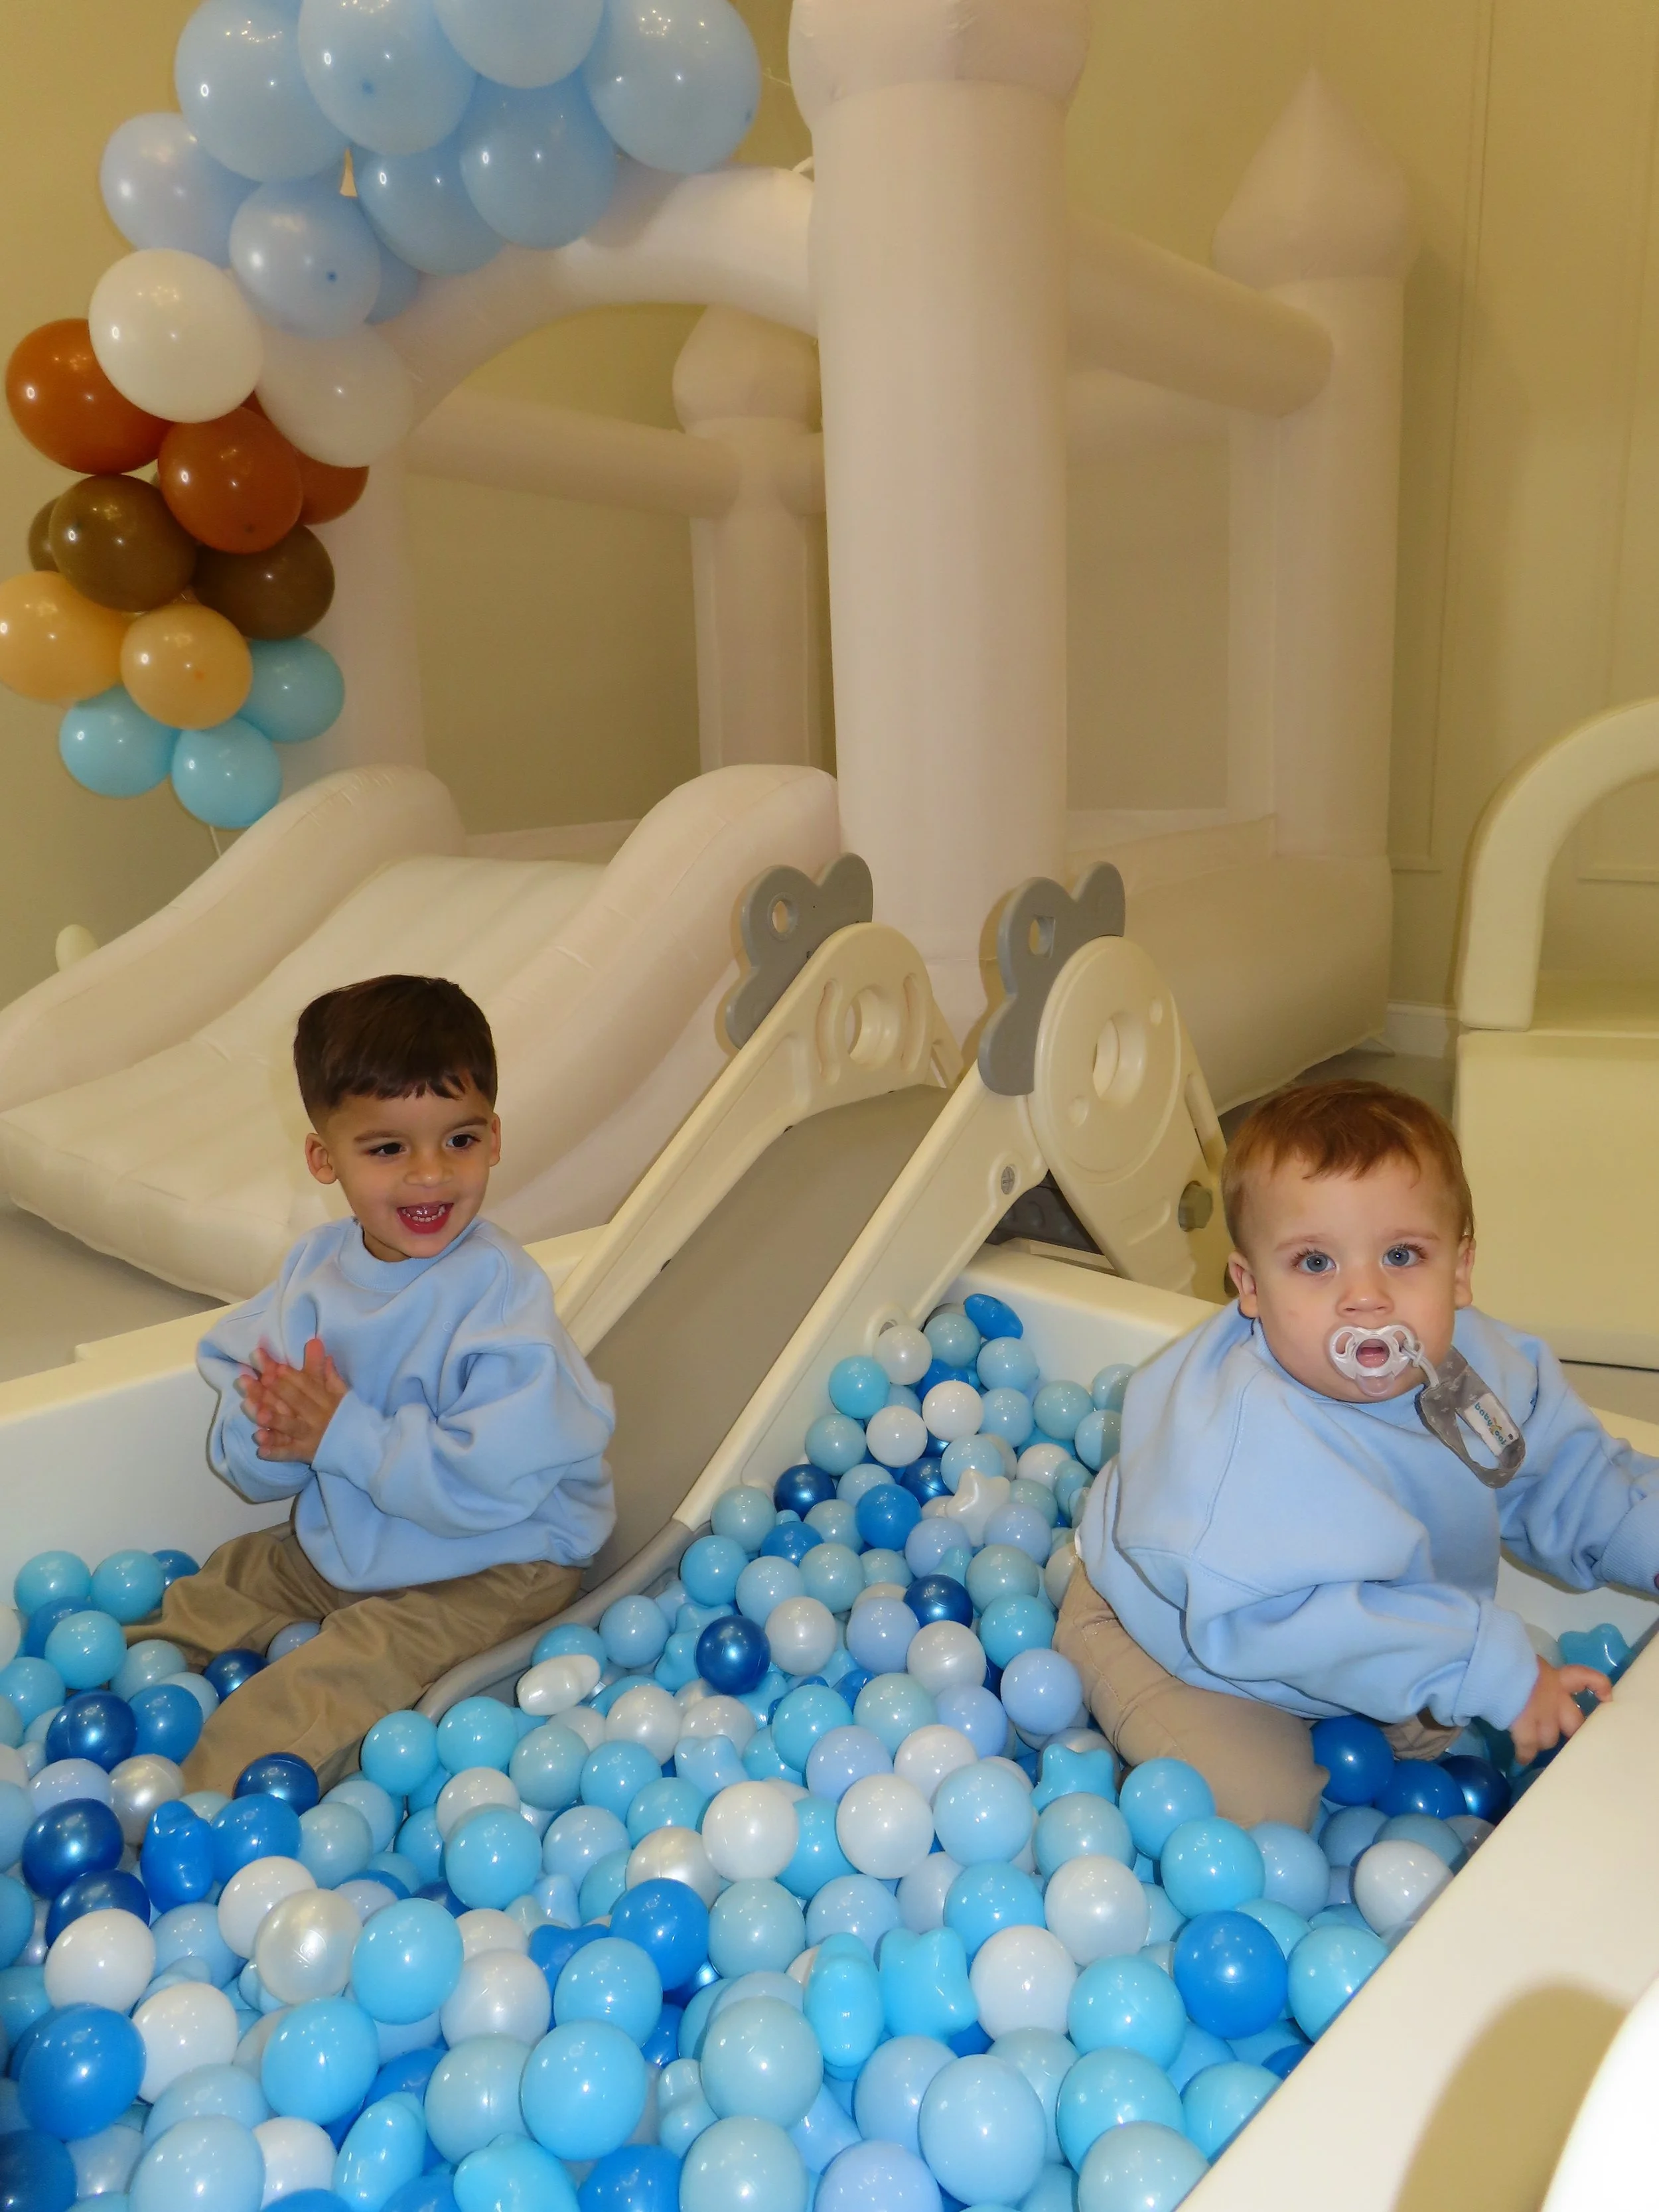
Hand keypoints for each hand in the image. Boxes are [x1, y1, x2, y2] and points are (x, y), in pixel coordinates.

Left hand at [237, 1338, 346, 1463]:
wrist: (362, 1446)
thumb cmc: (347, 1416)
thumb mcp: (341, 1393)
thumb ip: (327, 1371)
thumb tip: (315, 1344)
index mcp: (325, 1400)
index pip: (307, 1385)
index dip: (292, 1377)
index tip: (276, 1367)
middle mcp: (316, 1417)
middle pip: (295, 1402)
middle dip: (279, 1391)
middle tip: (262, 1380)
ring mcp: (310, 1436)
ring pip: (291, 1427)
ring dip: (276, 1421)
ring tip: (260, 1414)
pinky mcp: (304, 1453)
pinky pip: (288, 1453)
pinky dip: (275, 1453)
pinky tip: (260, 1450)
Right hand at [1508, 1657, 1611, 1766]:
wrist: (1497, 1669)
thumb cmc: (1509, 1659)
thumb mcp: (1527, 1662)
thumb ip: (1535, 1674)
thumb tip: (1527, 1679)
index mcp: (1557, 1677)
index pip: (1587, 1678)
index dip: (1599, 1688)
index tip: (1606, 1698)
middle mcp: (1556, 1699)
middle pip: (1574, 1722)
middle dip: (1573, 1732)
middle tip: (1570, 1738)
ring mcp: (1543, 1718)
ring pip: (1550, 1738)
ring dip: (1544, 1741)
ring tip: (1536, 1745)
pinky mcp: (1526, 1730)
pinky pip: (1528, 1748)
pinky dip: (1525, 1755)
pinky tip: (1522, 1759)